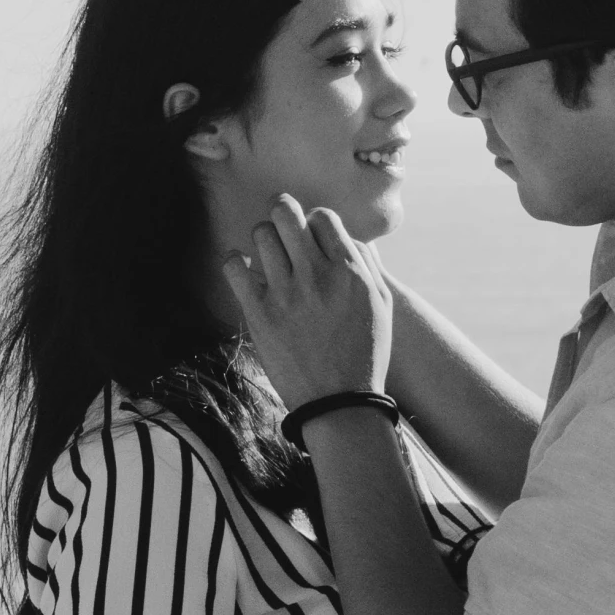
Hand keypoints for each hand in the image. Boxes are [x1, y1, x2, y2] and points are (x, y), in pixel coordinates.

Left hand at [222, 196, 393, 409]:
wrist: (339, 401)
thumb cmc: (365, 352)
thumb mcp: (381, 302)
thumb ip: (366, 262)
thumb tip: (344, 234)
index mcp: (349, 271)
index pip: (322, 216)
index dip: (314, 221)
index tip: (311, 236)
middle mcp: (316, 276)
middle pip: (287, 214)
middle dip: (282, 213)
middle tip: (281, 224)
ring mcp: (285, 294)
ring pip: (261, 235)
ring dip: (264, 240)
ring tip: (268, 255)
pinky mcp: (259, 314)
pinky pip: (233, 266)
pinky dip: (235, 261)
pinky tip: (245, 269)